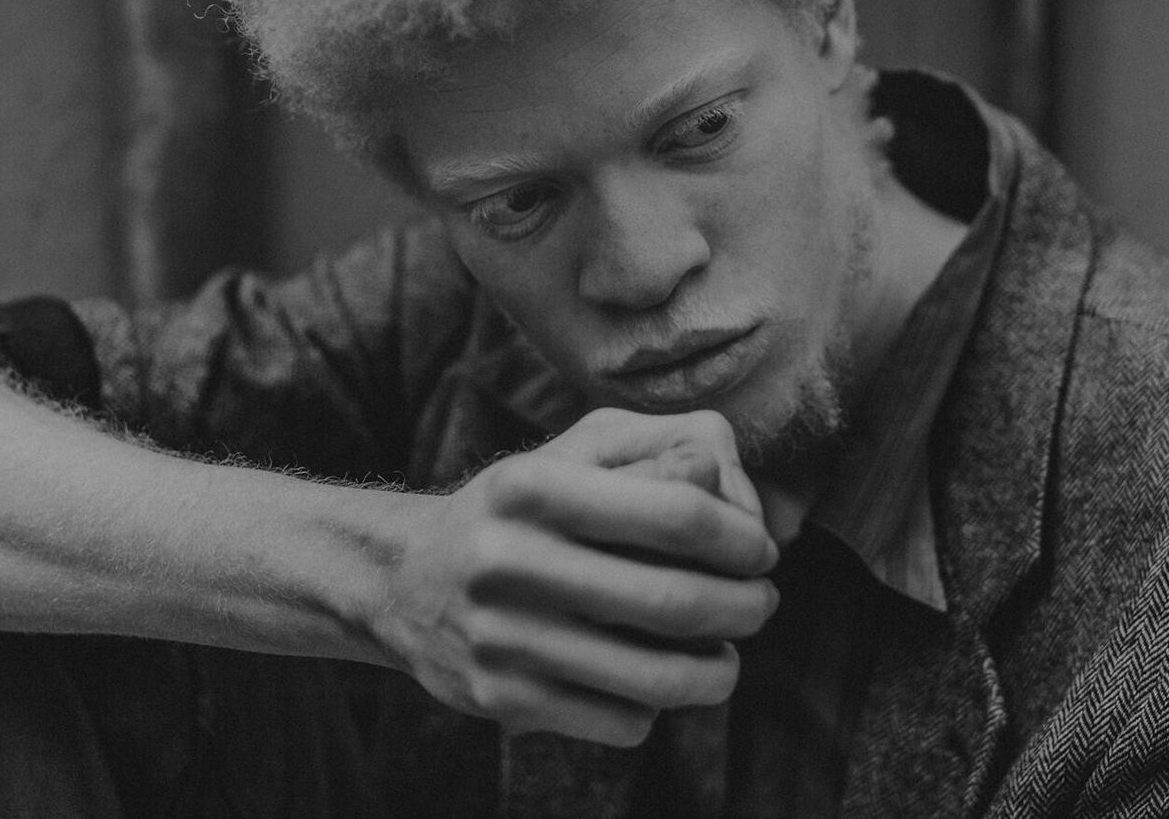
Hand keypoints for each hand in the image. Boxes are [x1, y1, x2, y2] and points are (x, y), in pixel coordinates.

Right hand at [373, 407, 777, 744]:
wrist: (407, 581)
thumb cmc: (525, 506)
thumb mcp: (578, 450)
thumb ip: (661, 448)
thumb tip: (728, 483)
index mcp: (534, 486)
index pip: (677, 513)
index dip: (742, 537)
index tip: (761, 550)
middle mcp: (510, 560)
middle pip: (674, 602)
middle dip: (745, 608)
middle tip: (761, 603)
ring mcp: (504, 638)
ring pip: (656, 679)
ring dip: (717, 672)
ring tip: (725, 655)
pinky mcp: (503, 701)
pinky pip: (621, 720)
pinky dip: (656, 706)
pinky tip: (649, 678)